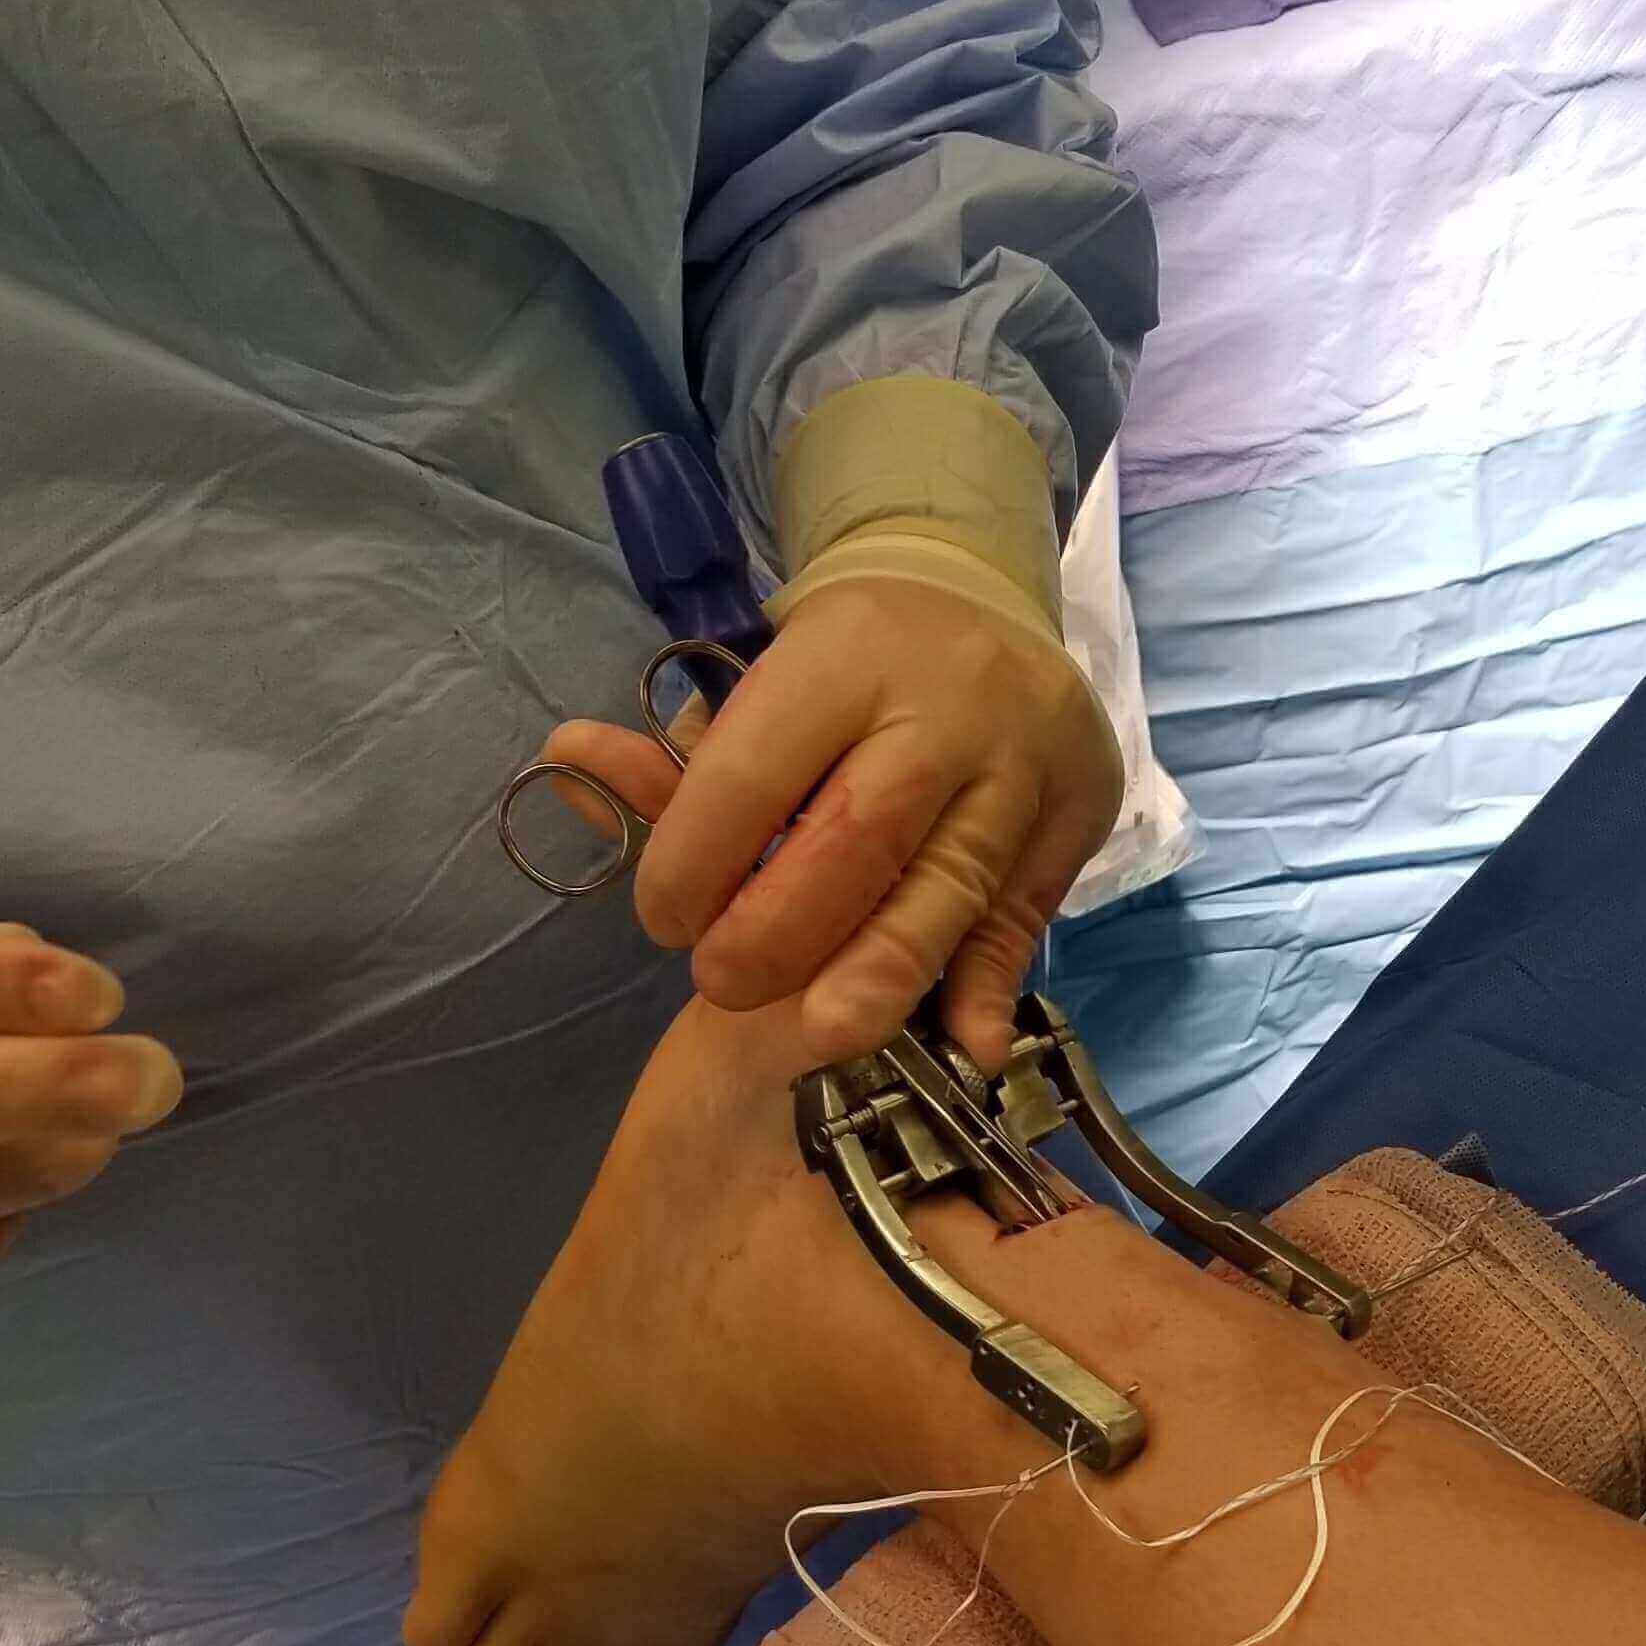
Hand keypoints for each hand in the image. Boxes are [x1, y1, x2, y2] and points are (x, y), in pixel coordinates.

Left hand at [536, 580, 1120, 1068]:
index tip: (664, 919)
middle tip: (724, 986)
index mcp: (846, 653)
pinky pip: (1023, 914)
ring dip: (879, 974)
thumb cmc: (844, 665)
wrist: (979, 602)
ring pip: (952, 886)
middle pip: (859, 838)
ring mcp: (1025, 759)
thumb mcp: (759, 685)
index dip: (696, 862)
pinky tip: (963, 1044)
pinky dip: (988, 986)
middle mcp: (947, 702)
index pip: (755, 772)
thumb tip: (568, 769)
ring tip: (820, 1035)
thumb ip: (675, 756)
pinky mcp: (1078, 809)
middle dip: (782, 933)